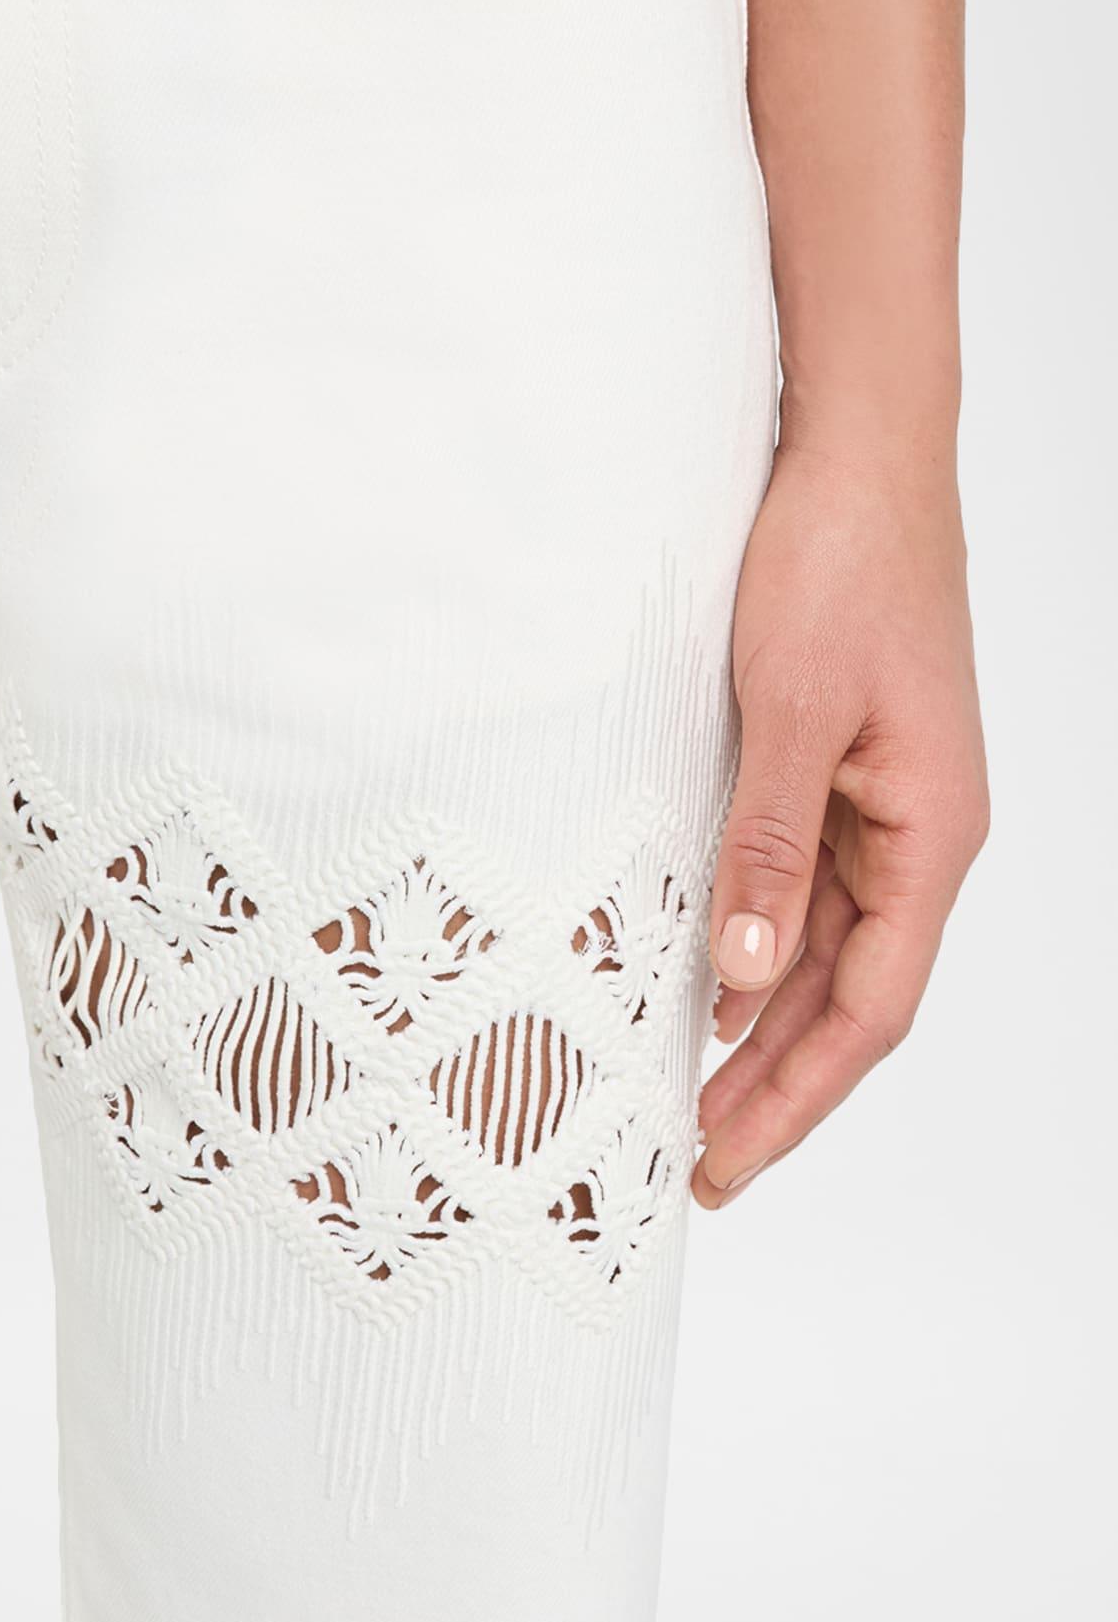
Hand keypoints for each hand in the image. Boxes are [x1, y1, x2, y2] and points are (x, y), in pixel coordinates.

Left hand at [692, 435, 988, 1208]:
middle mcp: (917, 835)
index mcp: (931, 835)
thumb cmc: (840, 566)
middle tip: (694, 1164)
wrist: (858, 456)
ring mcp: (879, 805)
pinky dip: (759, 947)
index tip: (725, 1163)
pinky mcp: (838, 772)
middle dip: (774, 1087)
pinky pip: (803, 887)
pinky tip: (707, 984)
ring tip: (690, 1101)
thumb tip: (745, 980)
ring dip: (764, 1028)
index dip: (798, 1098)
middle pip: (849, 996)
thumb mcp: (789, 713)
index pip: (870, 1009)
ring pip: (826, 951)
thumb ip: (766, 849)